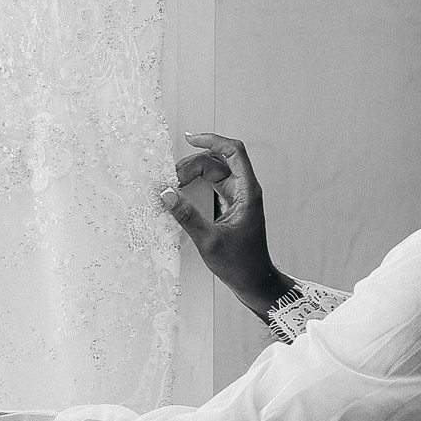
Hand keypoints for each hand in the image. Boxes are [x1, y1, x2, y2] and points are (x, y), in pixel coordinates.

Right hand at [159, 132, 293, 317]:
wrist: (254, 282)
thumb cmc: (240, 264)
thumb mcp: (209, 241)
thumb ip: (187, 216)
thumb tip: (166, 194)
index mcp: (248, 192)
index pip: (234, 151)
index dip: (212, 140)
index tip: (190, 138)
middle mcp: (245, 190)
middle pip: (219, 161)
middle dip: (193, 164)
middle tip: (171, 179)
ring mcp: (239, 198)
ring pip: (215, 173)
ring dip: (193, 174)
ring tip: (173, 186)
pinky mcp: (232, 207)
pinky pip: (214, 186)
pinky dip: (197, 185)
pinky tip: (182, 192)